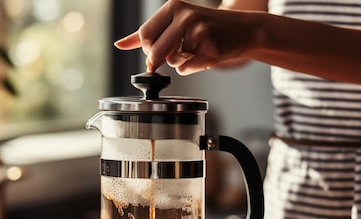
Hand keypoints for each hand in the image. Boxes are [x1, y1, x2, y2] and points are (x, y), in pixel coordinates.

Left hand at [114, 0, 257, 74]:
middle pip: (155, 50)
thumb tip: (120, 44)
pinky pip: (188, 69)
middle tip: (175, 53)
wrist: (241, 29)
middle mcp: (186, 16)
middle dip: (160, 60)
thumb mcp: (174, 22)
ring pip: (173, 62)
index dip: (148, 48)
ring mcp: (199, 32)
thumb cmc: (204, 26)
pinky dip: (193, 68)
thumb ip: (144, 33)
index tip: (157, 50)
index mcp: (174, 7)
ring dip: (179, 63)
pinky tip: (203, 55)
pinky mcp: (211, 48)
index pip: (145, 35)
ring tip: (193, 51)